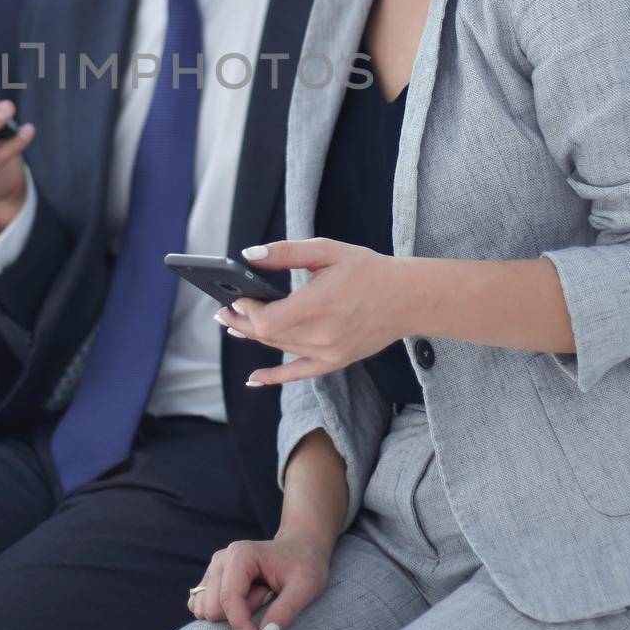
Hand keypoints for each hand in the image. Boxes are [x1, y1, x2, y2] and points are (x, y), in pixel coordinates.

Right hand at [186, 532, 331, 629]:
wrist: (300, 548)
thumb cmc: (304, 565)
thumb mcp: (304, 588)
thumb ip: (284, 612)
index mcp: (240, 555)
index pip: (229, 600)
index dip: (242, 626)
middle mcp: (221, 559)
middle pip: (214, 608)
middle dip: (241, 615)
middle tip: (266, 599)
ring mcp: (214, 569)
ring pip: (207, 609)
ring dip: (233, 613)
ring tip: (258, 597)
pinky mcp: (212, 580)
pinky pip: (203, 607)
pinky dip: (224, 612)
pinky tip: (246, 600)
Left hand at [216, 239, 417, 385]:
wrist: (407, 298)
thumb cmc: (368, 270)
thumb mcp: (327, 251)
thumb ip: (286, 252)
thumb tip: (250, 254)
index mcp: (317, 305)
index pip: (266, 320)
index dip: (246, 310)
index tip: (236, 296)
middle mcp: (321, 335)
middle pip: (267, 336)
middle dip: (241, 322)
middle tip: (222, 312)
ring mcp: (328, 353)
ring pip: (279, 349)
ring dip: (254, 338)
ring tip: (234, 326)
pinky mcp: (335, 361)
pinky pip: (298, 374)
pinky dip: (274, 377)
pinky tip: (254, 378)